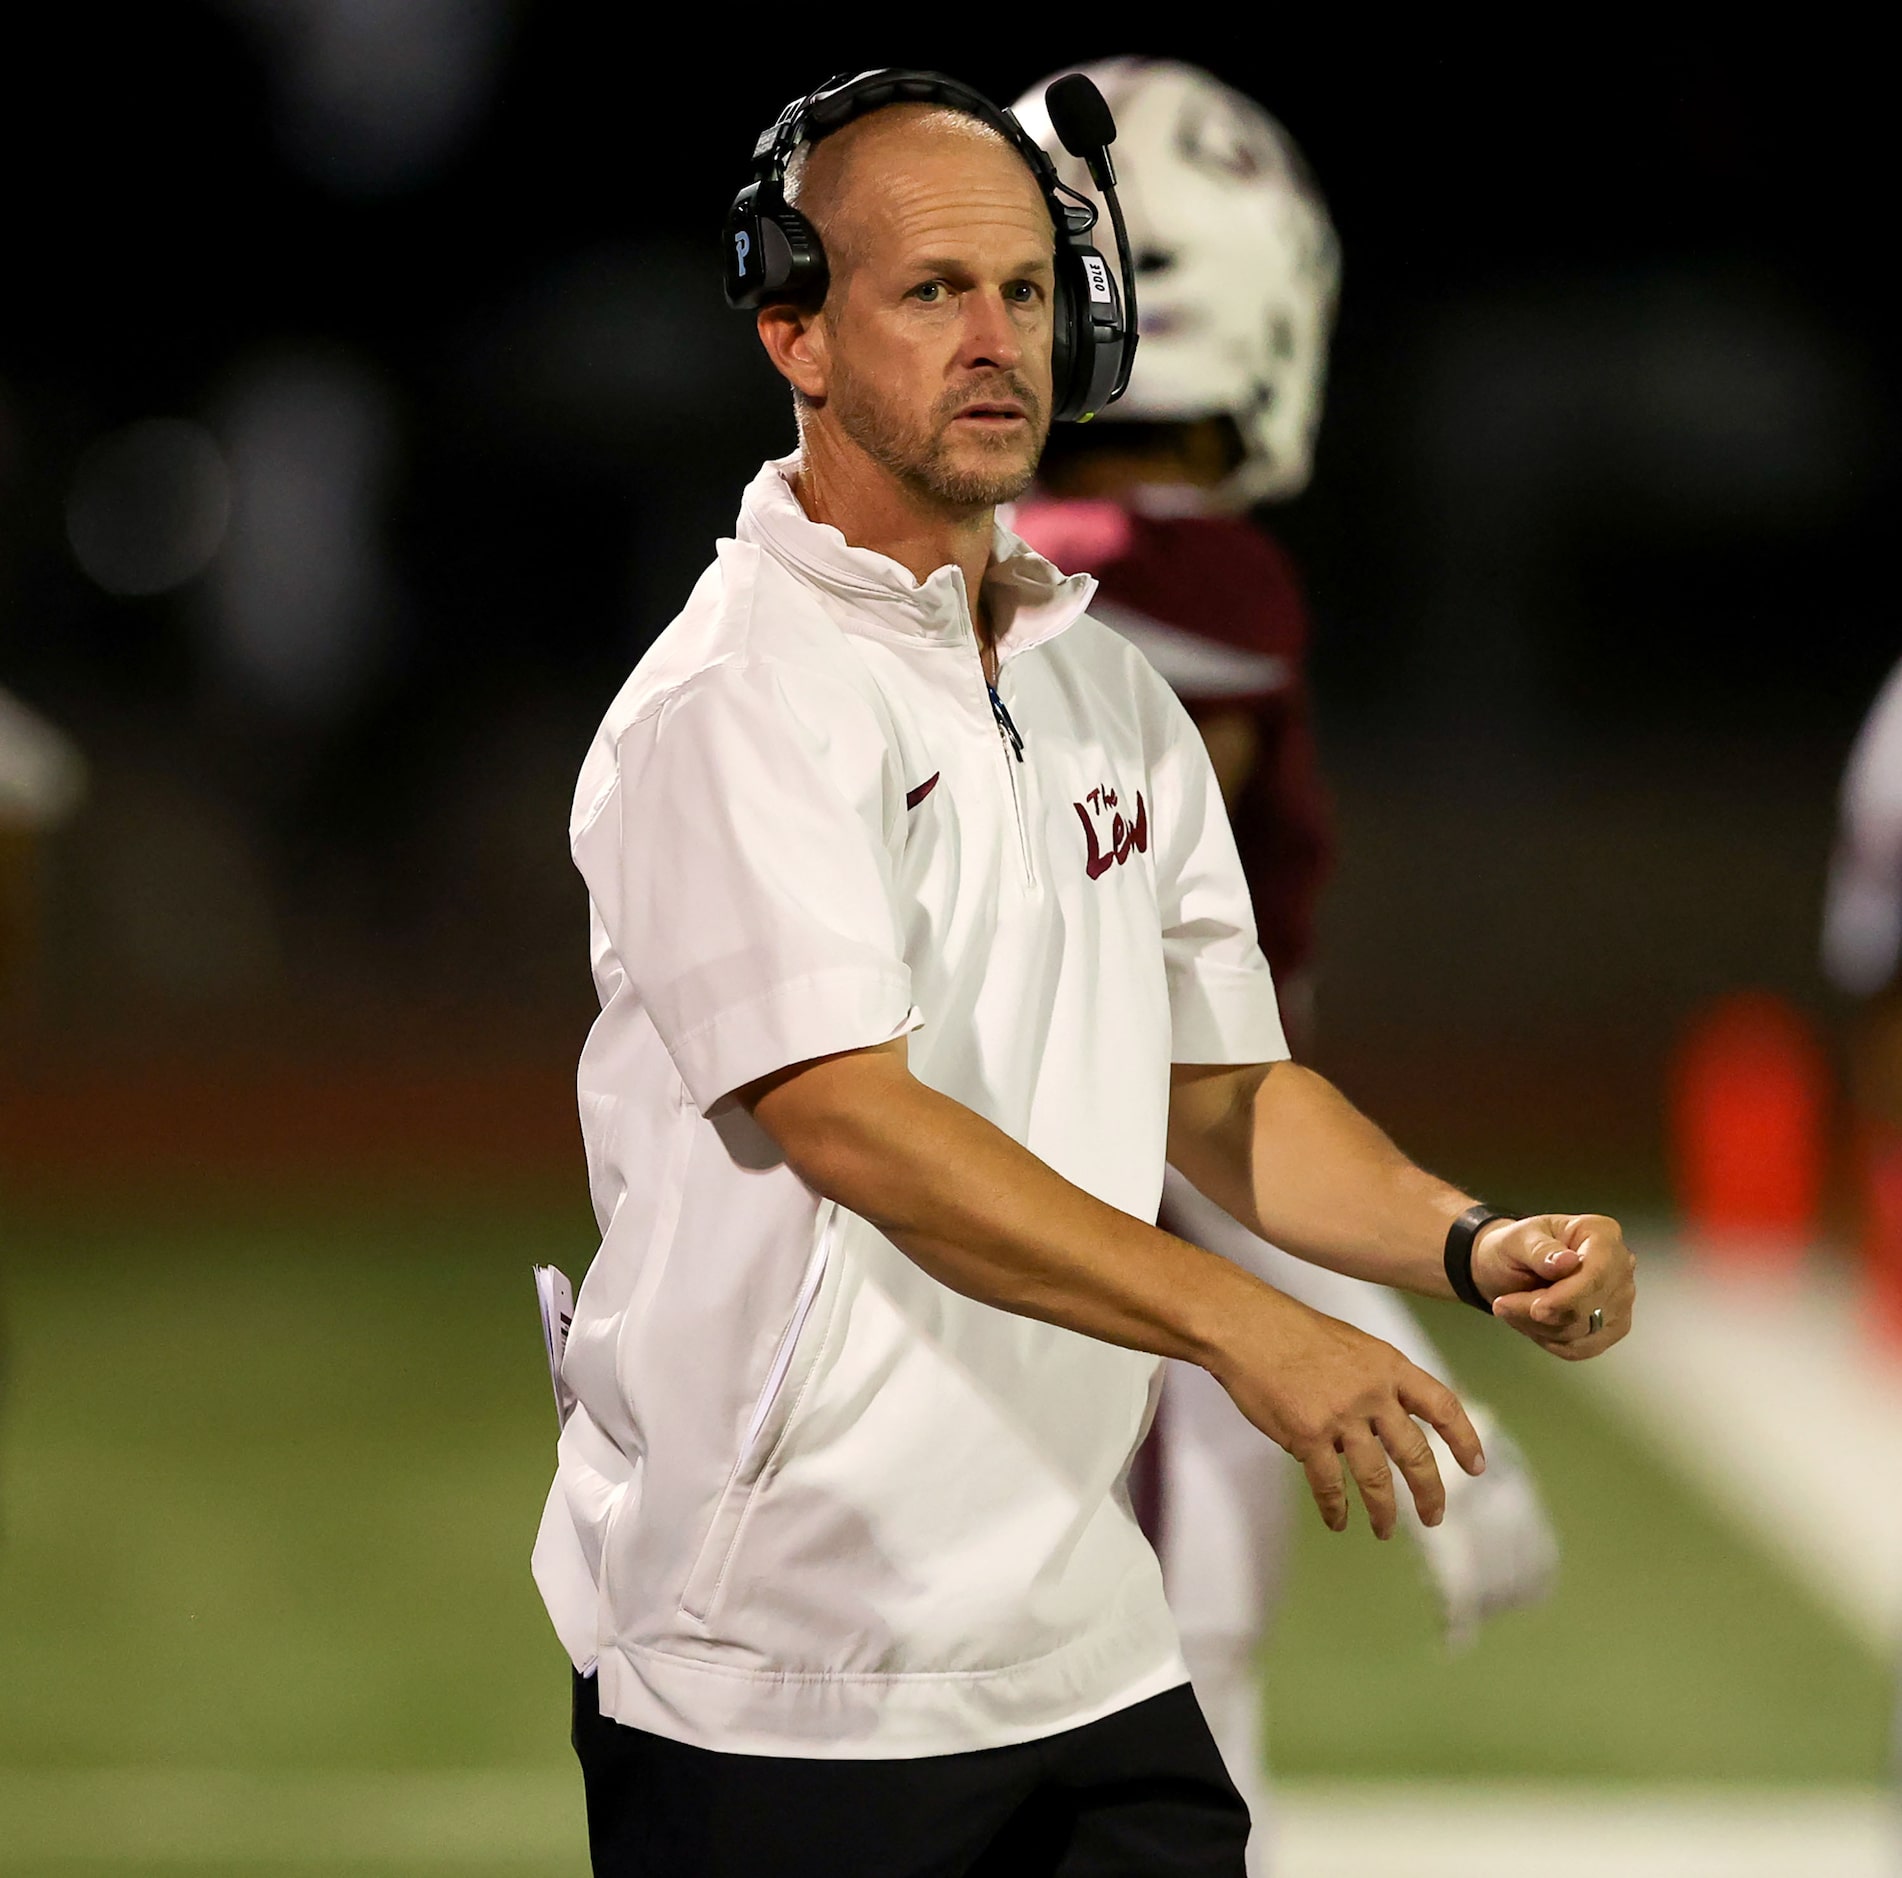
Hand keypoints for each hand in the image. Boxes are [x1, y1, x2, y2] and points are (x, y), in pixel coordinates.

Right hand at [1210, 1290, 1485, 1538]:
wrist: (1246, 1327)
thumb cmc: (1292, 1331)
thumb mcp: (1352, 1345)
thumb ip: (1377, 1382)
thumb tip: (1384, 1427)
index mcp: (1389, 1366)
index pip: (1442, 1406)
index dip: (1464, 1439)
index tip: (1476, 1468)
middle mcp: (1373, 1393)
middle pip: (1415, 1454)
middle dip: (1429, 1492)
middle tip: (1433, 1517)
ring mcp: (1341, 1416)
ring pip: (1375, 1478)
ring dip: (1383, 1511)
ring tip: (1385, 1530)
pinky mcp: (1307, 1436)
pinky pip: (1329, 1484)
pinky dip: (1335, 1508)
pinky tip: (1338, 1520)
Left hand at [1471, 1213, 1636, 1358]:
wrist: (1511, 1267)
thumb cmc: (1516, 1247)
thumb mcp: (1516, 1239)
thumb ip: (1539, 1249)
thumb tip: (1567, 1261)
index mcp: (1603, 1234)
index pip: (1598, 1274)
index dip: (1567, 1297)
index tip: (1537, 1309)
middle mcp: (1620, 1267)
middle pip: (1590, 1308)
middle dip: (1542, 1312)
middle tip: (1506, 1304)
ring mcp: (1620, 1299)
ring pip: (1583, 1332)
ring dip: (1539, 1327)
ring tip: (1515, 1307)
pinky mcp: (1611, 1327)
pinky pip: (1582, 1348)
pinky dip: (1550, 1341)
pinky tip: (1531, 1323)